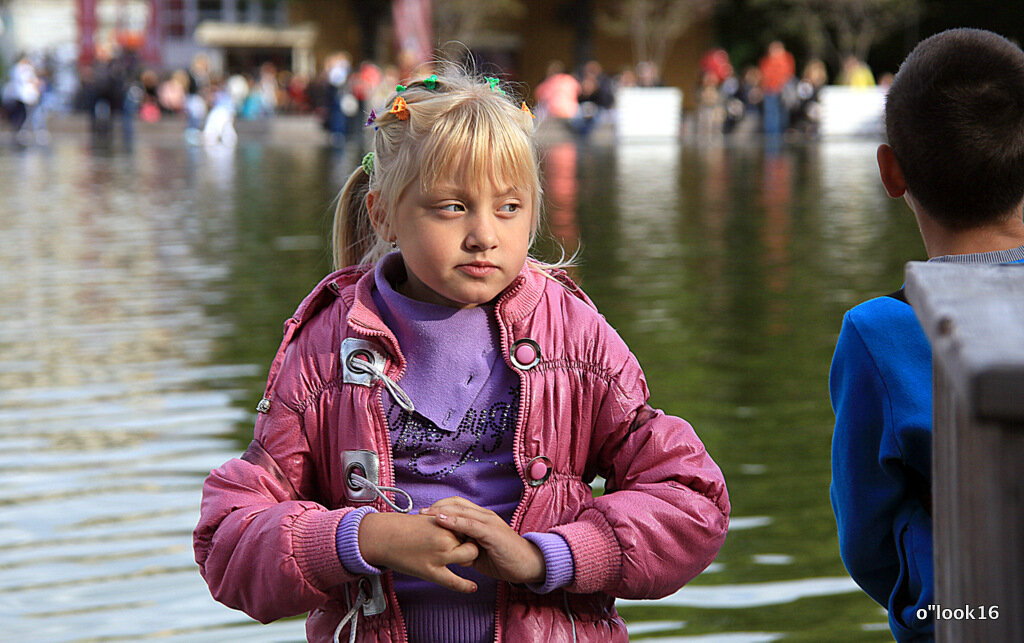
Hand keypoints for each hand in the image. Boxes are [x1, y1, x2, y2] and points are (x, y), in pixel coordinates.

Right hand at [358, 512, 479, 592]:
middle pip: (472, 542)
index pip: (469, 527)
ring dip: (467, 559)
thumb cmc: (404, 527)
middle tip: (461, 546)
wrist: (384, 536)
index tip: (468, 534)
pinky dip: (465, 586)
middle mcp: (445, 539)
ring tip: (458, 559)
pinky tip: (473, 587)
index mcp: (444, 522)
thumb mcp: (428, 519)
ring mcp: (439, 556)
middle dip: (470, 544)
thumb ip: (445, 523)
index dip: (470, 531)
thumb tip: (459, 528)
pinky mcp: (431, 572)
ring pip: (469, 558)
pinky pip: (454, 582)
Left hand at [420, 497, 544, 584]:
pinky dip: (454, 521)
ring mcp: (489, 522)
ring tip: (425, 514)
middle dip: (436, 506)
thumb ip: (465, 548)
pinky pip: (469, 524)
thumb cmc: (504, 559)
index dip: (439, 507)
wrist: (527, 565)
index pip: (457, 505)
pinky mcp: (491, 532)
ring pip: (461, 510)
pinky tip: (441, 521)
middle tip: (419, 513)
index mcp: (481, 518)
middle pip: (456, 503)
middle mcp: (484, 515)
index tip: (423, 514)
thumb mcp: (479, 553)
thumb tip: (451, 551)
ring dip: (441, 511)